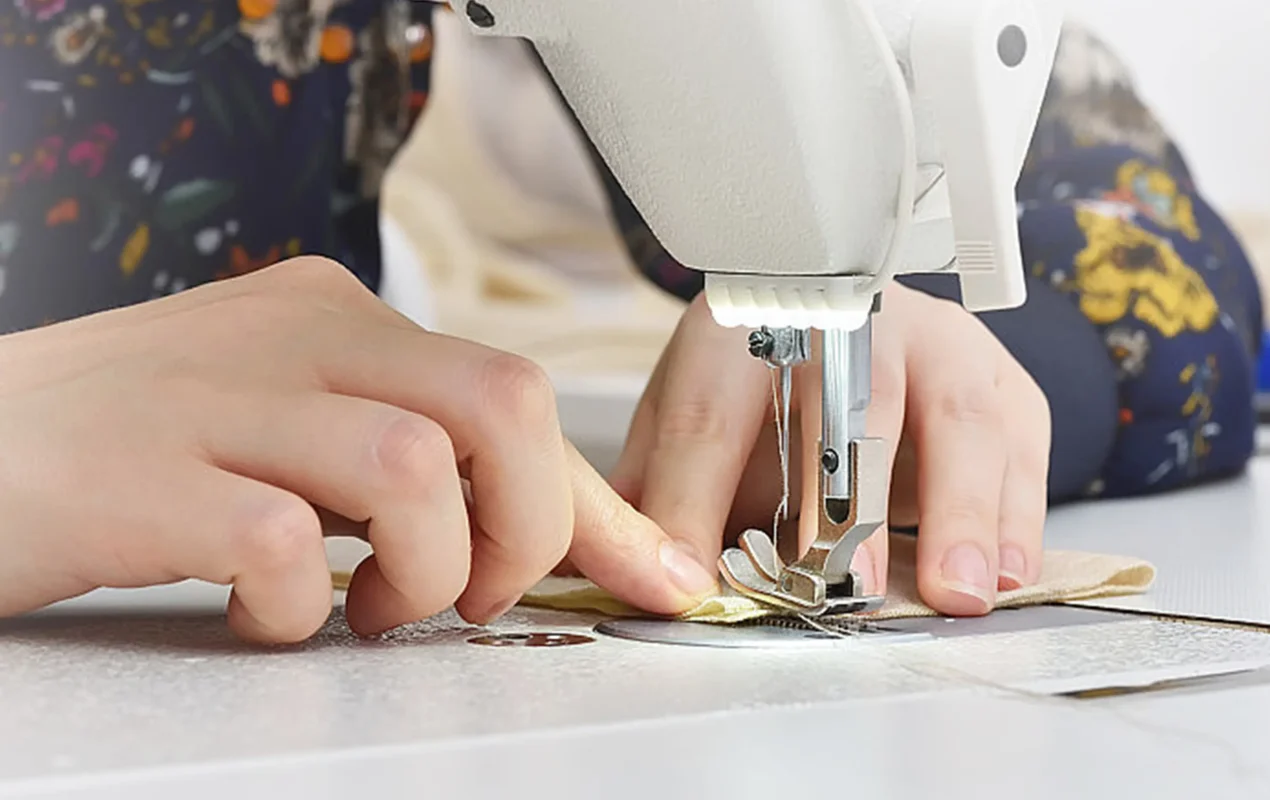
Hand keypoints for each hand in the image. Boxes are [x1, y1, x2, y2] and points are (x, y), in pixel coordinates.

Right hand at [0, 258, 714, 642]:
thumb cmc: (141, 448)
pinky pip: (286, 546)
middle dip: (528, 527)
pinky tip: (261, 611)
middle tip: (474, 592)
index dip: (594, 505)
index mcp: (339, 316)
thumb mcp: (297, 434)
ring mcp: (218, 398)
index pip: (513, 393)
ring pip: (414, 468)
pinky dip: (300, 611)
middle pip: (498, 403)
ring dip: (422, 573)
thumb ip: (421, 470)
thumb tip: (558, 534)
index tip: (654, 578)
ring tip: (365, 605)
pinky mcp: (146, 476)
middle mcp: (294, 333)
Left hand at [610, 282, 1050, 614]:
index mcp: (744, 330)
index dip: (697, 499)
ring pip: (957, 413)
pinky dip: (1018, 509)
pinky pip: (1021, 437)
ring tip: (956, 591)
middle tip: (851, 589)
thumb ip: (658, 493)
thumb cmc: (762, 389)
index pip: (712, 415)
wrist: (848, 326)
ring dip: (961, 510)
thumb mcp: (689, 426)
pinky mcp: (996, 375)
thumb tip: (614, 570)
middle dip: (852, 500)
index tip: (692, 579)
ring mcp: (934, 340)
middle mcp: (849, 322)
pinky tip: (1007, 569)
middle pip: (852, 401)